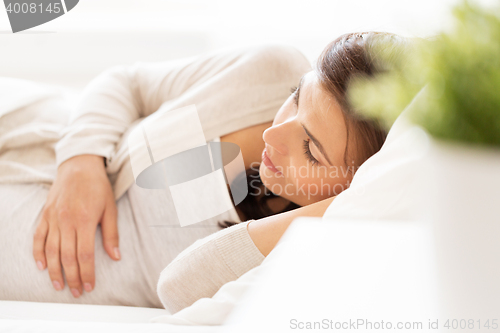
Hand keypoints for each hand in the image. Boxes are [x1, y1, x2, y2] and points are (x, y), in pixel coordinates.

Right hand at [33, 155, 119, 297]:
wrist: (79, 166)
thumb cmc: (98, 187)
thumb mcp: (111, 208)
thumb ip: (111, 234)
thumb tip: (116, 257)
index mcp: (85, 220)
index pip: (84, 255)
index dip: (87, 273)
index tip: (90, 286)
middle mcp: (66, 221)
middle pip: (67, 257)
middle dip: (72, 277)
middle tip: (77, 292)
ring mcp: (53, 218)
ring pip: (51, 250)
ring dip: (55, 271)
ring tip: (59, 286)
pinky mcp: (46, 215)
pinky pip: (38, 237)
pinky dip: (38, 253)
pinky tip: (41, 266)